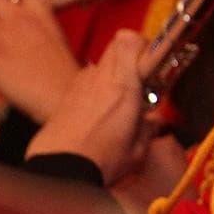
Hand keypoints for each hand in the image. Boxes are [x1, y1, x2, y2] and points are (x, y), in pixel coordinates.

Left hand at [27, 30, 152, 183]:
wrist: (59, 172)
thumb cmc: (101, 161)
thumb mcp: (138, 149)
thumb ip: (149, 128)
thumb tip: (154, 121)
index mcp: (123, 85)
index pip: (131, 40)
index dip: (145, 45)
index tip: (155, 64)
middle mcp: (99, 78)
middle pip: (117, 44)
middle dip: (133, 57)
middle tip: (142, 83)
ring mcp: (80, 84)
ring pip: (102, 64)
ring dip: (115, 76)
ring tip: (120, 106)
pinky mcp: (66, 96)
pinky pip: (87, 82)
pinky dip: (97, 90)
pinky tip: (100, 117)